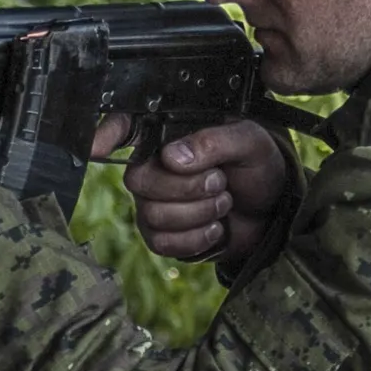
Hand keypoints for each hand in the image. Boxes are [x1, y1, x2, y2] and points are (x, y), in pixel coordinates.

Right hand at [93, 117, 287, 264]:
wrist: (272, 211)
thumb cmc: (257, 167)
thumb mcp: (250, 142)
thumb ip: (214, 141)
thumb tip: (173, 157)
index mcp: (169, 135)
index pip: (125, 128)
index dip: (105, 133)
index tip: (97, 146)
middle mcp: (152, 167)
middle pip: (138, 179)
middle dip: (188, 187)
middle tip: (220, 181)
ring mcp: (152, 203)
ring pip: (153, 214)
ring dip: (200, 212)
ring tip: (224, 202)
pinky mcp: (161, 236)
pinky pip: (162, 242)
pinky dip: (197, 238)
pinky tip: (215, 227)